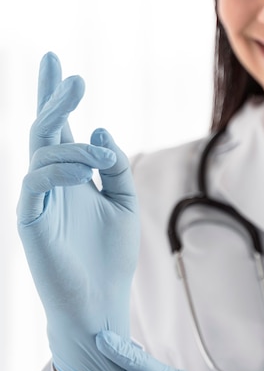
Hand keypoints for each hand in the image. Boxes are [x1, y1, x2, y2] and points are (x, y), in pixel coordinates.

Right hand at [17, 52, 138, 370]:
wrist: (101, 302)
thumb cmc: (112, 258)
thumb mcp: (125, 206)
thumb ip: (115, 169)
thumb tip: (98, 128)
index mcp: (73, 180)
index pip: (62, 132)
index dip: (59, 100)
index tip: (66, 70)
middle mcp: (53, 185)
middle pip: (43, 131)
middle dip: (51, 98)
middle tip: (63, 68)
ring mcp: (39, 201)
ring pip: (41, 152)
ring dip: (71, 144)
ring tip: (101, 156)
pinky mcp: (31, 221)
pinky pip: (36, 182)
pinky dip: (59, 170)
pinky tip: (84, 171)